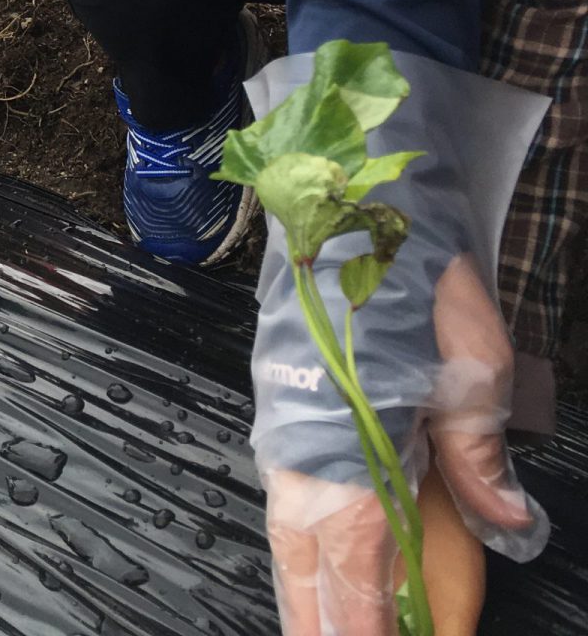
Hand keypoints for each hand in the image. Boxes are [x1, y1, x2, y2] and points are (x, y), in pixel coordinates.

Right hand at [263, 256, 534, 635]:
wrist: (346, 197)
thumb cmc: (408, 272)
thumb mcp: (472, 362)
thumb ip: (478, 453)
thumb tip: (507, 524)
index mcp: (345, 444)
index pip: (355, 565)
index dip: (363, 623)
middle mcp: (300, 445)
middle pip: (305, 562)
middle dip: (319, 622)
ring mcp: (283, 426)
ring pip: (286, 532)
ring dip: (303, 590)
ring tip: (316, 631)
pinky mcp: (282, 406)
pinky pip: (283, 498)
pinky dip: (296, 545)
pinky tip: (309, 563)